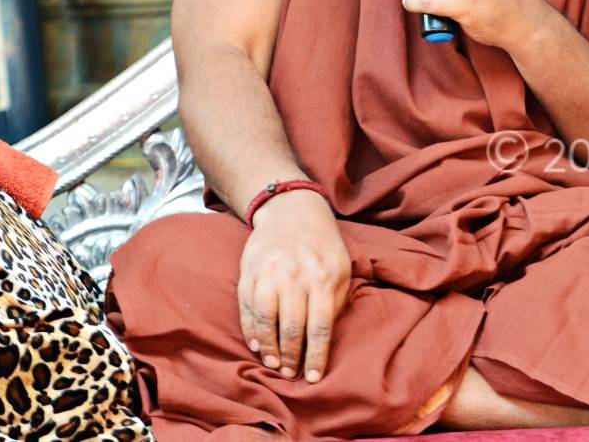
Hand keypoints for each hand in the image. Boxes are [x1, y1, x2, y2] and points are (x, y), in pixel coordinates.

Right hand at [237, 191, 350, 382]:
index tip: (312, 378)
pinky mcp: (249, 271)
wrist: (291, 210)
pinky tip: (255, 344)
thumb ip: (337, 300)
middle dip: (290, 357)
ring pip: (266, 321)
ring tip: (272, 364)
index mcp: (322, 278)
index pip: (319, 328)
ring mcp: (269, 274)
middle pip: (291, 329)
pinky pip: (247, 308)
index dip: (315, 357)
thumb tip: (325, 338)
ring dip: (268, 348)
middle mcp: (295, 277)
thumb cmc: (322, 245)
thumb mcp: (341, 268)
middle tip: (289, 374)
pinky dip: (250, 330)